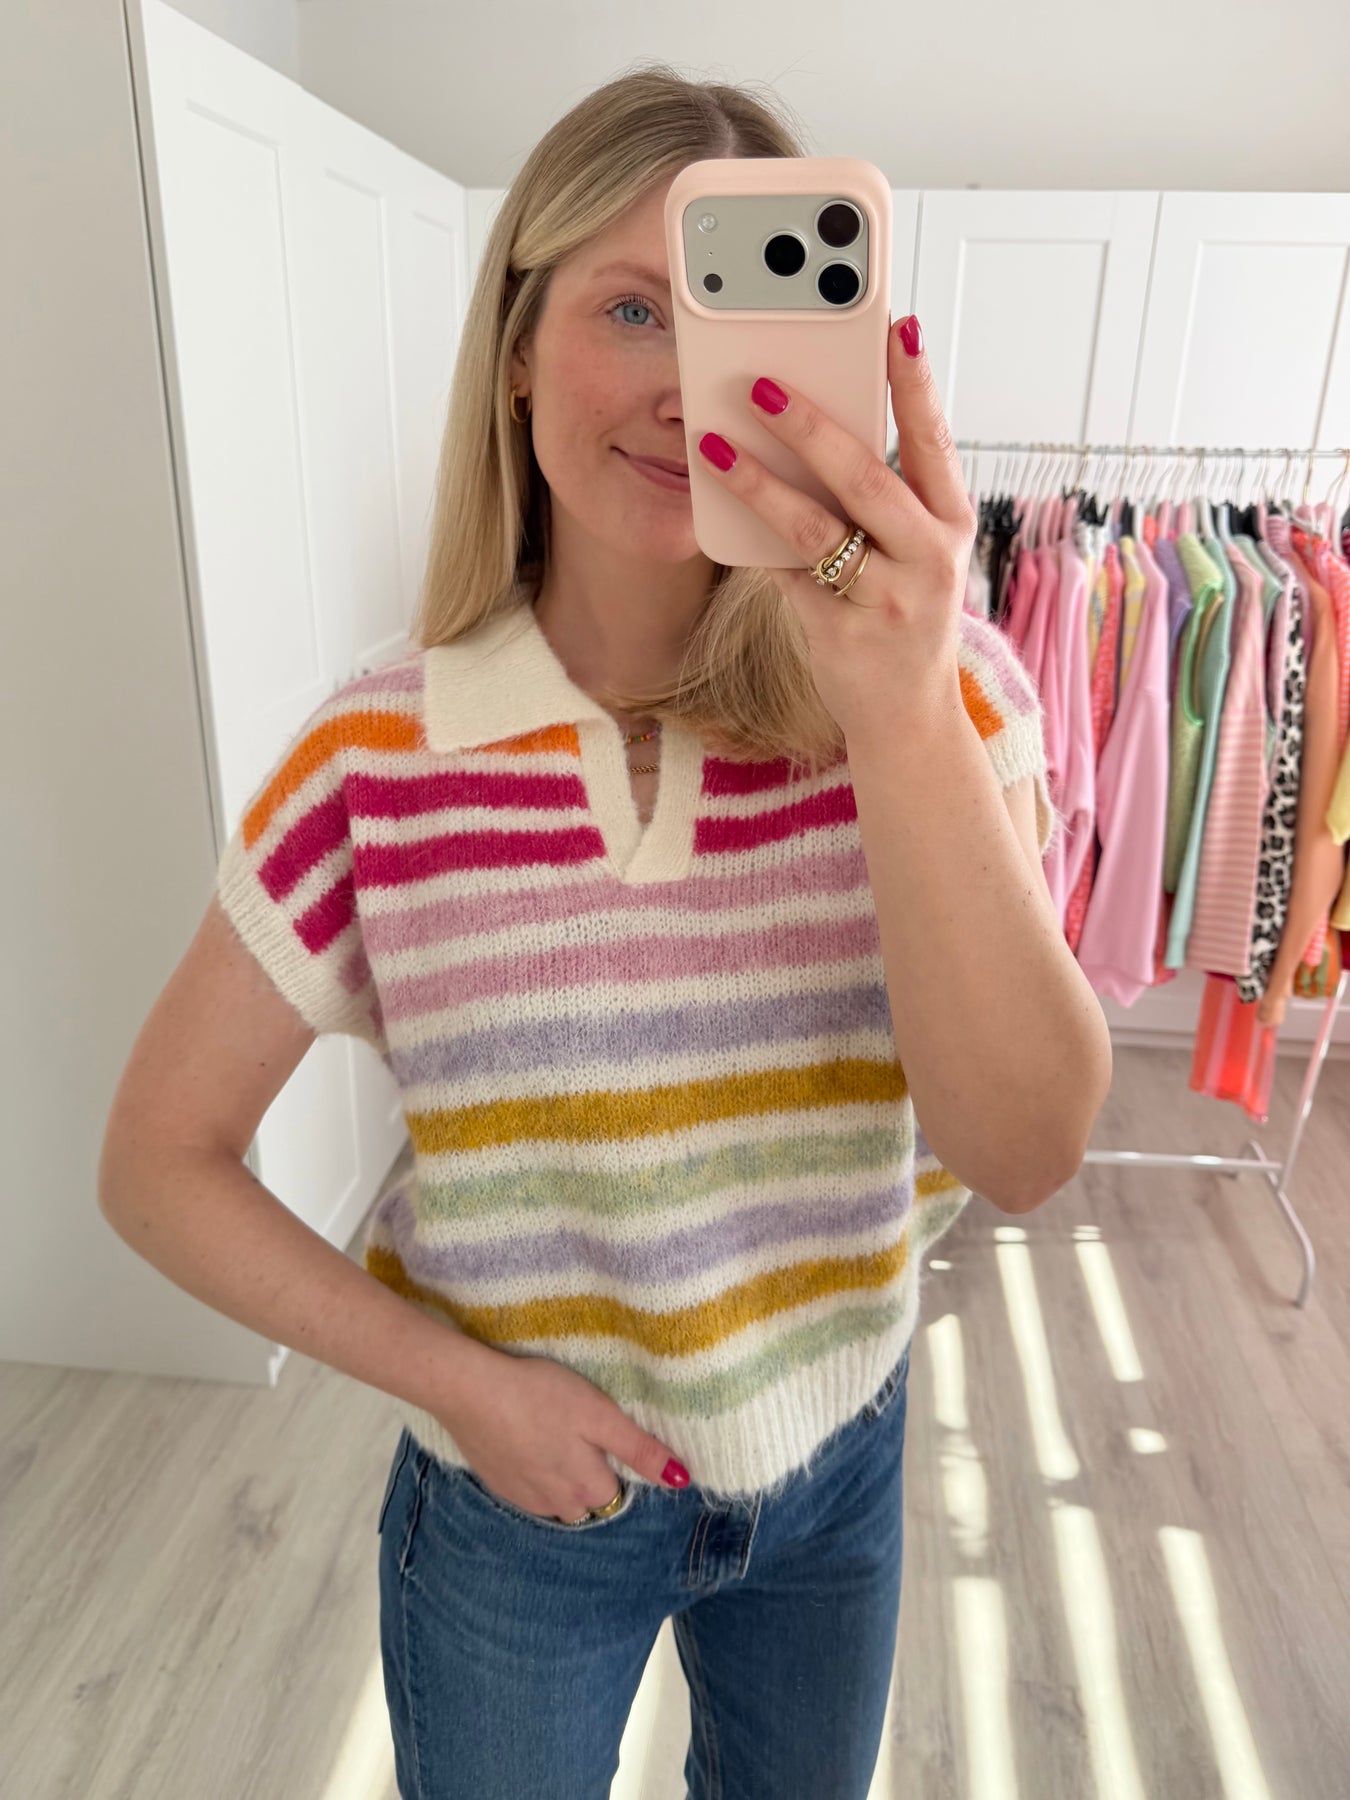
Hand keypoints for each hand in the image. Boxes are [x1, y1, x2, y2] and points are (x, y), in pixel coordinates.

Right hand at [432, 1346, 690, 1521]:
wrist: (470, 1391)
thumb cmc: (540, 1394)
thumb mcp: (598, 1414)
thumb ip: (639, 1449)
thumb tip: (682, 1480)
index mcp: (586, 1487)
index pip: (616, 1493)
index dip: (616, 1466)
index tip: (606, 1438)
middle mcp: (556, 1505)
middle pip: (587, 1502)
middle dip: (591, 1478)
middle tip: (580, 1434)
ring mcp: (523, 1498)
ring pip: (558, 1502)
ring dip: (563, 1481)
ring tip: (554, 1437)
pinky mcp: (498, 1486)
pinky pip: (529, 1493)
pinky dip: (534, 1475)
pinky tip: (527, 1444)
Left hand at [695, 314, 976, 739]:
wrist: (908, 717)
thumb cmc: (902, 613)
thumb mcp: (914, 550)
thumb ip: (883, 495)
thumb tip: (813, 421)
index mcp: (951, 523)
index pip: (934, 440)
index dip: (915, 383)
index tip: (894, 325)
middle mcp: (930, 559)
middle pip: (866, 479)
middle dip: (812, 427)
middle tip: (762, 384)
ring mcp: (888, 602)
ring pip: (816, 531)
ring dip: (760, 484)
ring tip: (714, 446)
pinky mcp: (843, 637)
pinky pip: (787, 578)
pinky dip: (753, 543)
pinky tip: (720, 509)